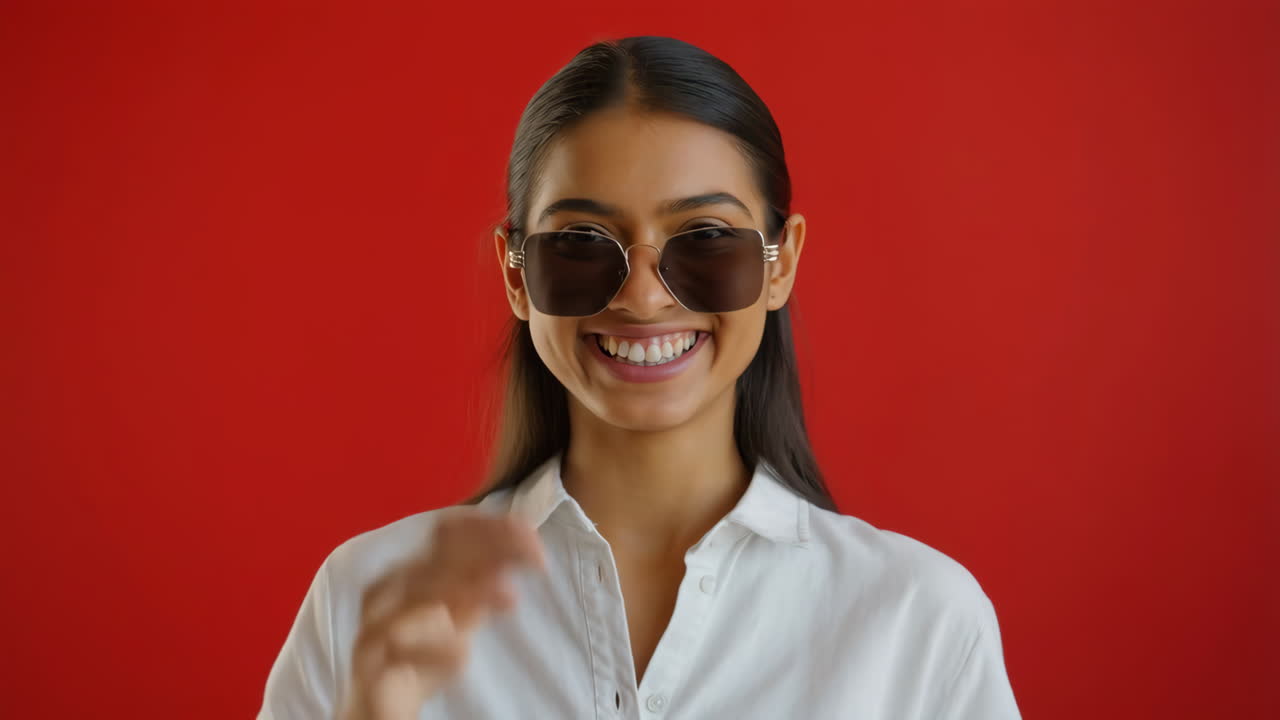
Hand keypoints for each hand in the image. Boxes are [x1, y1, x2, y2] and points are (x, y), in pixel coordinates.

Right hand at [339, 511, 546, 719]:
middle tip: (536, 557)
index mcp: (413, 570)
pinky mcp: (369, 657)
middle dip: (491, 550)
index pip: (448, 531)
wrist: (379, 704)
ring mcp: (376, 620)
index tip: (531, 534)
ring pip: (420, 592)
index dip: (489, 528)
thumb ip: (485, 584)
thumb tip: (523, 549)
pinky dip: (435, 646)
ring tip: (509, 597)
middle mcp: (391, 586)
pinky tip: (463, 651)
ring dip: (469, 590)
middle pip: (441, 554)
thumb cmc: (422, 652)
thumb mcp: (463, 615)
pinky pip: (400, 645)